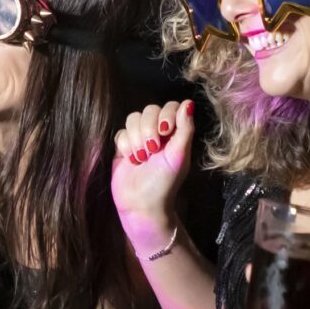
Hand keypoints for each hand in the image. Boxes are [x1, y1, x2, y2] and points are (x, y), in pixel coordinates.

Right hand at [110, 99, 193, 241]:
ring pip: (133, 118)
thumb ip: (185, 128)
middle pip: (149, 109)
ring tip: (142, 158)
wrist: (141, 205)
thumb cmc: (164, 183)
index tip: (165, 131)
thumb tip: (189, 103)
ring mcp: (139, 138)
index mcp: (175, 133)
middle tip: (152, 151)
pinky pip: (120, 132)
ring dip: (136, 138)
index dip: (166, 114)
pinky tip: (131, 160)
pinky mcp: (123, 147)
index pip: (170, 106)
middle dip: (148, 129)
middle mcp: (158, 132)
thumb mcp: (179, 156)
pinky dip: (125, 145)